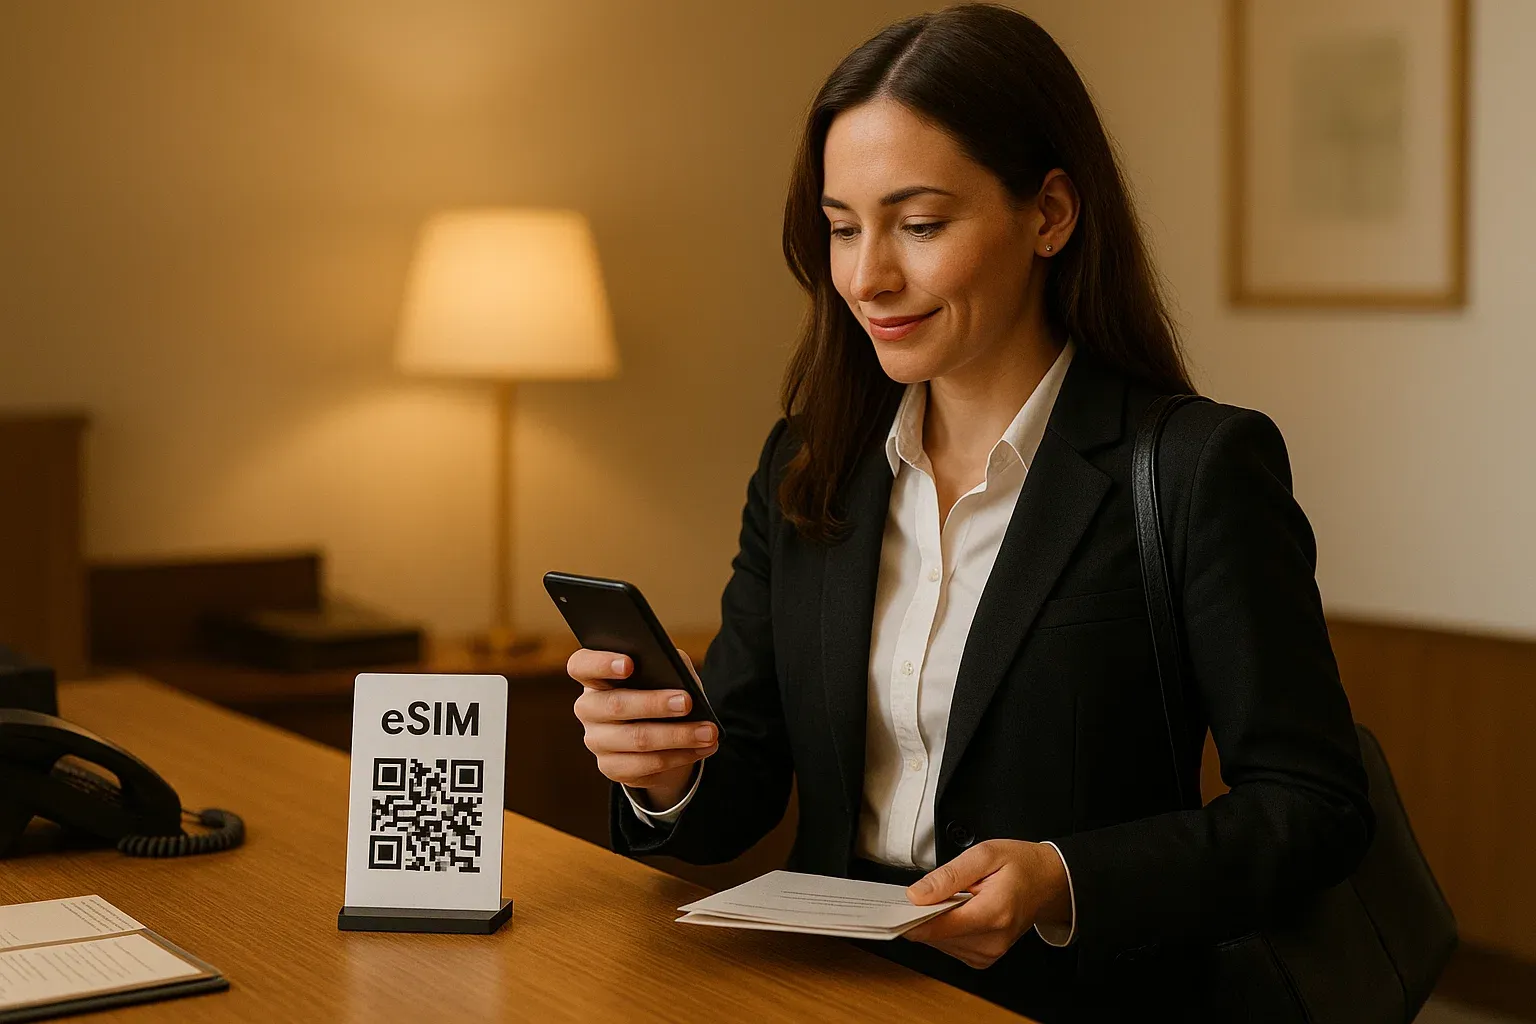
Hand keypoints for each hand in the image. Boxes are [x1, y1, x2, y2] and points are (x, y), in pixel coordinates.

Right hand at [567, 647, 717, 809]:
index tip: (629, 664)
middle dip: (654, 704)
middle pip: (615, 705)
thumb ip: (668, 664)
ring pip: (636, 739)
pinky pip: (646, 765)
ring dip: (677, 736)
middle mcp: (588, 708)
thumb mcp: (666, 670)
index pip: (582, 665)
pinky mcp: (611, 767)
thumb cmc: (661, 688)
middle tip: (687, 702)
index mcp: (594, 676)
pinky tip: (702, 748)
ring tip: (708, 731)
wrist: (661, 731)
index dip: (601, 663)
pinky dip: (680, 756)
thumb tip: (680, 677)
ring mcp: (597, 740)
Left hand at [902, 840, 1071, 968]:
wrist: (1047, 882)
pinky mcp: (984, 958)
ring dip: (934, 922)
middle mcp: (993, 941)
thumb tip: (916, 895)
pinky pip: (950, 946)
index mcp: (994, 913)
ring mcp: (990, 953)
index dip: (911, 918)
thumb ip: (948, 875)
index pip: (939, 927)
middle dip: (922, 914)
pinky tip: (954, 910)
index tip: (892, 908)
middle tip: (924, 891)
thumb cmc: (1020, 865)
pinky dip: (944, 929)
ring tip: (947, 897)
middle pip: (936, 936)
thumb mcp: (984, 854)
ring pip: (939, 943)